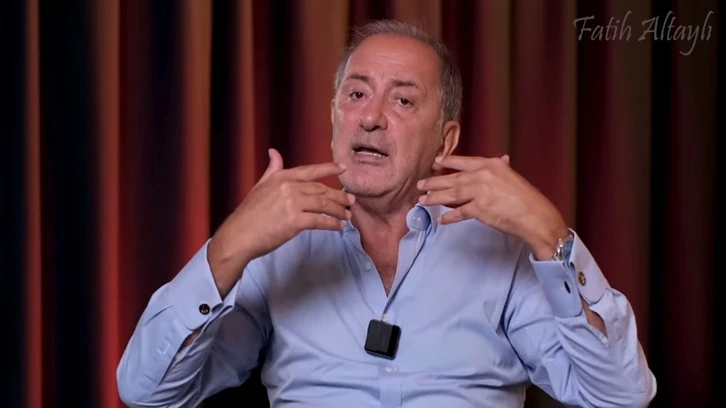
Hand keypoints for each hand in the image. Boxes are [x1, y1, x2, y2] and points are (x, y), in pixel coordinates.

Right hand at [208, 148, 354, 294]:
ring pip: (324, 204)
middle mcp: (289, 187)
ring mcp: (293, 204)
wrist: (239, 235)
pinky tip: (338, 227)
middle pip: (321, 189)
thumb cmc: (249, 214)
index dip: (329, 169)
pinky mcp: (295, 222)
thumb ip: (272, 170)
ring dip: (339, 210)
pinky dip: (332, 224)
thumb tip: (273, 152)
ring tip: (347, 216)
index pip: (310, 171)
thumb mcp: (260, 186)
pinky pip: (320, 221)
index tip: (344, 168)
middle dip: (339, 195)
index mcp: (282, 178)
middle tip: (351, 201)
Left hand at [416, 155, 568, 259]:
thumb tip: (502, 159)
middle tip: (420, 184)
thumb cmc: (526, 198)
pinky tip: (441, 219)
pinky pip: (458, 213)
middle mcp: (483, 175)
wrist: (535, 216)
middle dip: (434, 182)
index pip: (464, 161)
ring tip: (423, 200)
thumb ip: (502, 168)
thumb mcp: (512, 177)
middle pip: (453, 179)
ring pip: (451, 194)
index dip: (447, 162)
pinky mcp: (479, 209)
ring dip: (435, 198)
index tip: (435, 163)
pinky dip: (448, 217)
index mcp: (491, 164)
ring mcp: (479, 192)